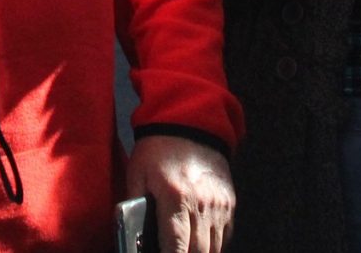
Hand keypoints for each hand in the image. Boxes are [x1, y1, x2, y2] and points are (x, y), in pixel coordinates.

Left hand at [128, 132, 234, 252]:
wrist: (190, 121)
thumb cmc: (159, 148)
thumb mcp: (137, 174)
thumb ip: (134, 206)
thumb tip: (131, 233)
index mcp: (175, 197)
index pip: (175, 246)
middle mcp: (201, 204)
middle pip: (197, 252)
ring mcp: (219, 204)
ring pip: (213, 248)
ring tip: (185, 249)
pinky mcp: (229, 202)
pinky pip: (224, 235)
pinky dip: (212, 244)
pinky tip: (198, 243)